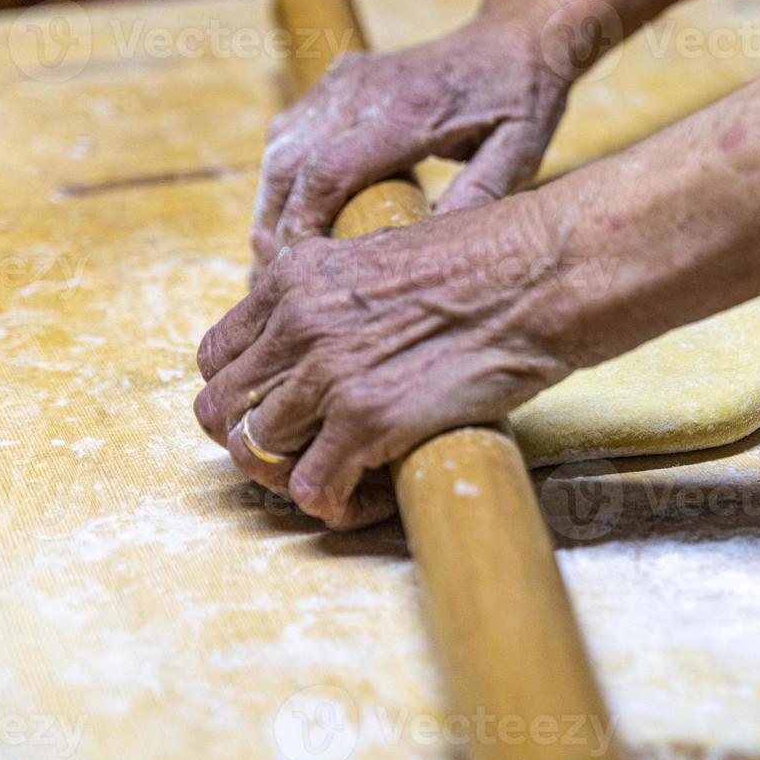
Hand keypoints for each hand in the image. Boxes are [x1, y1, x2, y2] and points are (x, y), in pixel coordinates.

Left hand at [195, 197, 580, 529]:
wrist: (541, 275)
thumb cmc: (491, 262)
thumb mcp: (387, 255)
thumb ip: (342, 294)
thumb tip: (337, 337)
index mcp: (296, 276)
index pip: (217, 355)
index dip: (245, 392)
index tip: (283, 409)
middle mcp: (298, 322)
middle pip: (221, 409)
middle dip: (257, 440)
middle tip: (306, 453)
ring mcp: (328, 373)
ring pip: (256, 453)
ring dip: (293, 475)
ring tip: (340, 478)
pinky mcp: (367, 420)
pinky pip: (313, 489)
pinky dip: (334, 505)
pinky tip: (367, 497)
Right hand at [251, 15, 569, 270]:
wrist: (513, 38)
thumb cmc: (522, 99)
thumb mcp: (519, 152)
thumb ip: (478, 196)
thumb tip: (432, 252)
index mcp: (412, 110)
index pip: (329, 169)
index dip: (303, 221)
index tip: (300, 265)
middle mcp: (368, 88)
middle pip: (289, 159)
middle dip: (273, 219)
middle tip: (275, 272)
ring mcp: (348, 77)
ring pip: (279, 143)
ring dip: (271, 199)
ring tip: (278, 250)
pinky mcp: (341, 75)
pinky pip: (291, 126)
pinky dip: (282, 172)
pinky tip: (292, 209)